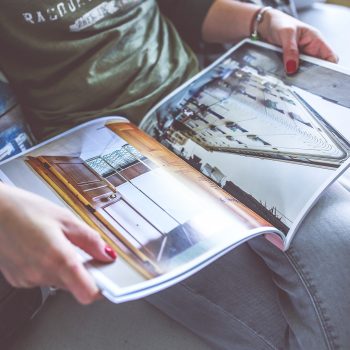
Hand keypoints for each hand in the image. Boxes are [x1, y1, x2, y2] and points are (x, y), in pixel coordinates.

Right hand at [0, 184, 116, 303]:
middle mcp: (42, 273)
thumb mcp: (66, 219)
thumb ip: (91, 239)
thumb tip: (107, 254)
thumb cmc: (25, 210)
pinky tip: (42, 248)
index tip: (108, 280)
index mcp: (58, 258)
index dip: (101, 288)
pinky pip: (43, 278)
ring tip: (57, 243)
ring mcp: (28, 279)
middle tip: (81, 250)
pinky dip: (49, 268)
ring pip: (60, 282)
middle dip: (83, 271)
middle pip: (75, 285)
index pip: (87, 292)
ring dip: (65, 268)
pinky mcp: (19, 280)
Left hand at [259, 8, 337, 73]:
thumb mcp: (286, 33)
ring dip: (297, 75)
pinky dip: (289, 74)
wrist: (265, 25)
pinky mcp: (289, 62)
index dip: (328, 67)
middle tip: (300, 78)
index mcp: (315, 41)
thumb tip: (292, 68)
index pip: (330, 57)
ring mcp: (299, 57)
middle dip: (310, 75)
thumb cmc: (279, 23)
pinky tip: (284, 76)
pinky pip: (291, 71)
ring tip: (290, 77)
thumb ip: (290, 50)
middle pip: (316, 68)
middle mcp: (309, 50)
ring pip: (303, 71)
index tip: (319, 75)